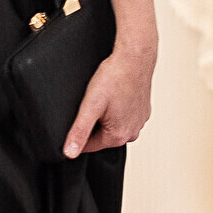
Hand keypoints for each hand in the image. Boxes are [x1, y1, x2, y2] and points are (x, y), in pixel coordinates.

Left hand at [62, 43, 154, 159]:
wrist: (135, 58)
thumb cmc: (115, 78)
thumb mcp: (91, 106)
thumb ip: (79, 131)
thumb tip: (70, 153)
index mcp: (118, 136)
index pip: (88, 146)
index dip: (78, 131)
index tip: (79, 114)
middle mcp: (131, 133)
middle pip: (101, 136)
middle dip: (93, 122)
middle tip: (92, 102)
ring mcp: (139, 122)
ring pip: (112, 125)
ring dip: (104, 115)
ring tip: (104, 97)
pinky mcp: (142, 112)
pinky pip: (123, 116)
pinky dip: (116, 109)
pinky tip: (114, 95)